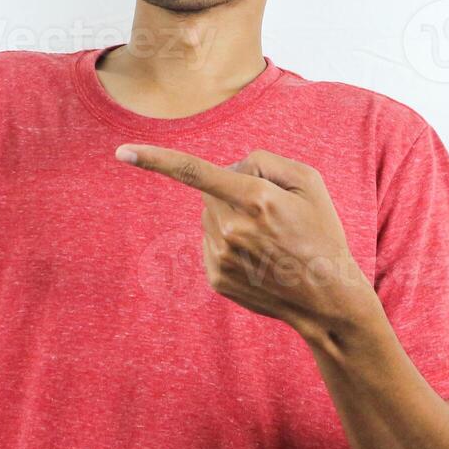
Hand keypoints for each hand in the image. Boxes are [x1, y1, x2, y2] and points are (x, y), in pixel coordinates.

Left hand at [115, 144, 372, 334]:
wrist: (327, 297)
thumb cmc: (321, 232)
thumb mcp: (309, 182)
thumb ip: (265, 159)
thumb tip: (229, 168)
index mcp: (255, 199)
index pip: (195, 172)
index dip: (157, 159)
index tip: (121, 152)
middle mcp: (231, 228)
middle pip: (211, 192)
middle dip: (232, 191)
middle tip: (271, 211)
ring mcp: (221, 256)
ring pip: (210, 218)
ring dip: (230, 218)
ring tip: (269, 239)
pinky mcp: (216, 277)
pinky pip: (211, 243)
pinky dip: (229, 242)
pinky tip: (259, 257)